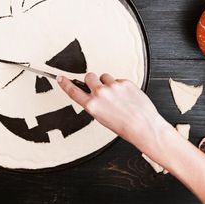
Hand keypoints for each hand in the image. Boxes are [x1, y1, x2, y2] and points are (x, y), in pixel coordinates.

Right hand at [57, 73, 172, 155]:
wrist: (143, 125)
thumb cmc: (124, 126)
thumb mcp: (102, 118)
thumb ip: (95, 104)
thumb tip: (93, 95)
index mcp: (92, 105)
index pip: (73, 91)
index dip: (65, 83)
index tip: (61, 78)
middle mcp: (100, 94)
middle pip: (89, 76)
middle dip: (92, 81)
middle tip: (99, 88)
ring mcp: (113, 86)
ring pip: (105, 76)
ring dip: (108, 83)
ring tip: (116, 95)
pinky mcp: (124, 82)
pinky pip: (118, 79)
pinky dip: (121, 86)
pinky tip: (126, 96)